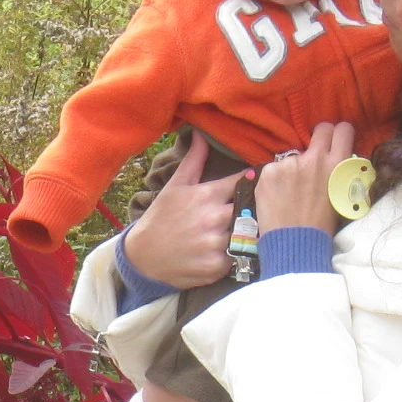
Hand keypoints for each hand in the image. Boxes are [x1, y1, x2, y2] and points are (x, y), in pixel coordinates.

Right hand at [120, 134, 249, 287]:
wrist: (142, 257)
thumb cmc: (161, 218)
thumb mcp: (175, 186)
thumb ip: (194, 161)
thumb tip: (201, 134)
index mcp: (208, 195)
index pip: (244, 182)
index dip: (253, 182)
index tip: (258, 183)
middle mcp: (214, 218)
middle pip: (251, 209)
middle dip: (252, 210)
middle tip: (254, 212)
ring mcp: (216, 244)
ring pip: (248, 234)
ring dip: (245, 234)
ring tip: (240, 234)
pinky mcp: (217, 267)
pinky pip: (239, 258)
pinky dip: (235, 256)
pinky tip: (226, 253)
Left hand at [255, 122, 356, 234]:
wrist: (295, 244)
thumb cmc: (321, 226)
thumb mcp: (341, 196)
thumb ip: (337, 174)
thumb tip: (333, 162)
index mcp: (337, 165)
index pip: (343, 129)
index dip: (338, 134)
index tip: (334, 140)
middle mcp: (314, 158)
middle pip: (321, 130)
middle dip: (319, 137)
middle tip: (314, 154)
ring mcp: (289, 164)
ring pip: (293, 156)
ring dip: (293, 167)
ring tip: (290, 192)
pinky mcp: (268, 171)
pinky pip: (273, 169)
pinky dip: (274, 180)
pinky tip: (276, 197)